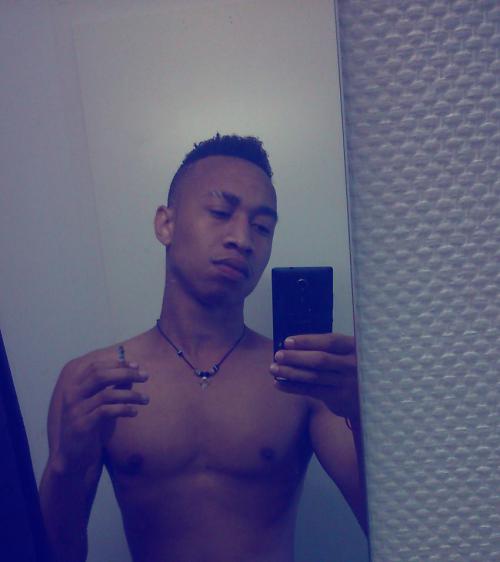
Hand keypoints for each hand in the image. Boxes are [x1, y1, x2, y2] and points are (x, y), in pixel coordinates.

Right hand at [54, 360, 148, 474]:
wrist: (75, 458)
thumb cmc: (92, 428)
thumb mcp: (103, 405)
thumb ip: (115, 388)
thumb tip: (133, 372)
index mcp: (75, 387)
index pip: (96, 366)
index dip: (117, 363)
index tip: (137, 366)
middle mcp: (72, 396)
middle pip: (100, 375)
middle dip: (126, 373)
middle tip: (146, 376)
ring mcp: (75, 410)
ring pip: (106, 394)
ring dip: (131, 394)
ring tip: (146, 399)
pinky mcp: (82, 425)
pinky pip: (106, 412)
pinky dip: (123, 409)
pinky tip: (135, 412)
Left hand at [270, 333, 358, 419]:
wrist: (371, 394)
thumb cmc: (349, 367)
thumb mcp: (346, 352)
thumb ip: (326, 347)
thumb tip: (291, 344)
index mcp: (354, 347)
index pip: (330, 341)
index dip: (307, 341)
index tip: (287, 341)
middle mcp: (353, 364)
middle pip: (320, 359)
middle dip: (296, 357)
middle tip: (278, 355)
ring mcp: (347, 382)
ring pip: (314, 376)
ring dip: (291, 372)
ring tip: (274, 369)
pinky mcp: (339, 397)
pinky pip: (312, 391)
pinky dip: (293, 387)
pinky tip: (279, 384)